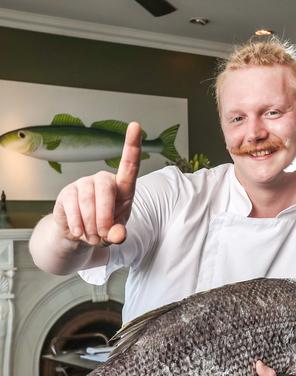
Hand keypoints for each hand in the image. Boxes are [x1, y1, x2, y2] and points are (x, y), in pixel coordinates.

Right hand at [52, 122, 141, 246]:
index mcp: (123, 187)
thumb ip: (120, 233)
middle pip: (105, 187)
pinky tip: (79, 232)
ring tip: (94, 237)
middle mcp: (103, 180)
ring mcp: (83, 184)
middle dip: (105, 214)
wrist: (80, 235)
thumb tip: (118, 235)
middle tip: (104, 234)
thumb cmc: (105, 227)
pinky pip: (72, 207)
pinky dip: (78, 225)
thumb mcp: (117, 232)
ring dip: (91, 224)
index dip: (132, 145)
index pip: (129, 165)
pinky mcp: (67, 193)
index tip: (136, 126)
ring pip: (87, 200)